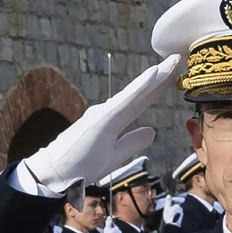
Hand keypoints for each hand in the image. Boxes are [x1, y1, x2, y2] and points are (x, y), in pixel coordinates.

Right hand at [11, 55, 182, 195]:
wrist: (54, 174)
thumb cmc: (79, 167)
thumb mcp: (112, 157)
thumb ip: (131, 143)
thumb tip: (152, 132)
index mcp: (112, 121)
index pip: (141, 102)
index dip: (157, 88)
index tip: (173, 73)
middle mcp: (109, 113)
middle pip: (140, 94)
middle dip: (160, 77)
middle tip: (177, 58)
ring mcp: (105, 114)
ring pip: (135, 93)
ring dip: (154, 77)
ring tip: (171, 62)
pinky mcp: (101, 119)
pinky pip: (125, 101)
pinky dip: (140, 87)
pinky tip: (153, 74)